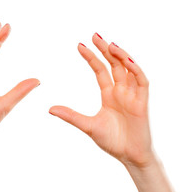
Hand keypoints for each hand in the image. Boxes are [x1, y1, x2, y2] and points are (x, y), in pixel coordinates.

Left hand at [49, 33, 152, 167]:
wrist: (129, 156)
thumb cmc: (112, 141)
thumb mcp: (88, 126)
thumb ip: (71, 116)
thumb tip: (50, 108)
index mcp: (109, 95)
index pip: (100, 71)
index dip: (92, 58)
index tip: (80, 46)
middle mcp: (120, 91)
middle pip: (114, 65)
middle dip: (105, 50)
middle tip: (94, 35)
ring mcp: (132, 95)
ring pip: (128, 69)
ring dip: (120, 56)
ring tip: (109, 44)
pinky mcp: (142, 102)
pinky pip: (141, 82)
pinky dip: (136, 70)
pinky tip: (127, 60)